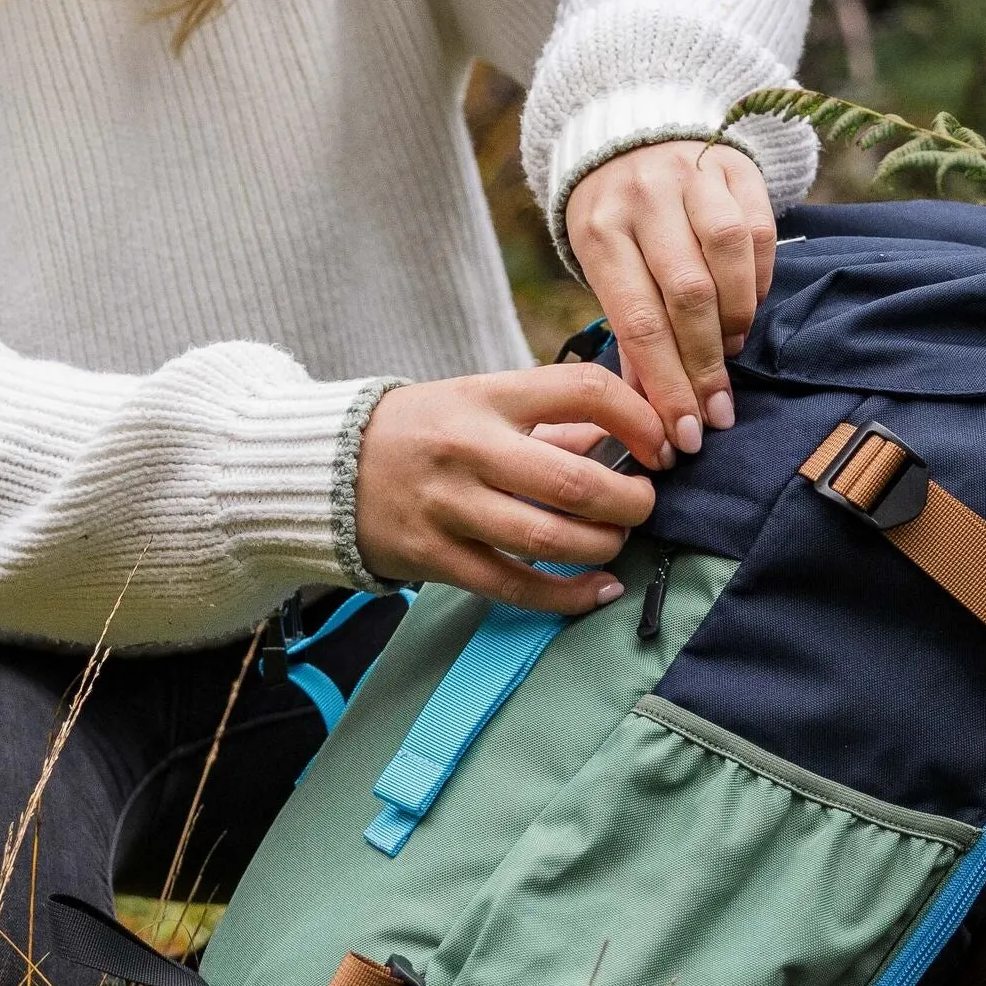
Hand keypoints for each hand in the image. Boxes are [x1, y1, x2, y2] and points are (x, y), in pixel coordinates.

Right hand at [356, 365, 666, 612]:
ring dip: (603, 546)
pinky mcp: (436, 558)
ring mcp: (449, 507)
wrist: (323, 469)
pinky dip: (569, 595)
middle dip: (630, 500)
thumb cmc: (423, 430)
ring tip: (616, 540)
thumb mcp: (481, 403)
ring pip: (549, 540)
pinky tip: (600, 590)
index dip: (639, 419)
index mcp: (487, 396)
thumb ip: (554, 423)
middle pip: (574, 481)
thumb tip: (634, 441)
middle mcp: (469, 448)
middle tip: (644, 503)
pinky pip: (516, 587)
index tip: (661, 444)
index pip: (583, 390)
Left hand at [565, 140, 776, 453]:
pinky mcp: (733, 165)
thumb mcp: (603, 267)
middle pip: (687, 296)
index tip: (686, 433)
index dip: (667, 385)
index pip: (639, 322)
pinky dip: (758, 278)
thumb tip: (653, 410)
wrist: (629, 132)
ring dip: (737, 318)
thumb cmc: (616, 219)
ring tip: (732, 349)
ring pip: (728, 257)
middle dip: (706, 365)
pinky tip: (748, 303)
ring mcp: (691, 176)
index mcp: (600, 233)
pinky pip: (758, 230)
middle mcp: (644, 199)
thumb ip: (628, 334)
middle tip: (718, 412)